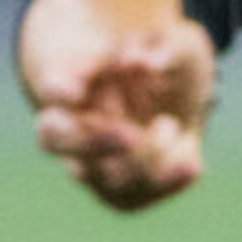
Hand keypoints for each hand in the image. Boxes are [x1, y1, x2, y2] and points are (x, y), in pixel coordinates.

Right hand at [23, 0, 216, 212]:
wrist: (178, 90)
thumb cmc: (167, 59)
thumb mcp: (178, 42)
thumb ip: (161, 48)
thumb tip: (137, 63)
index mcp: (75, 79)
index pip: (51, 86)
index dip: (57, 90)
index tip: (74, 90)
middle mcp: (73, 123)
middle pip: (55, 139)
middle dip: (92, 142)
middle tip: (131, 135)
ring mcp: (93, 158)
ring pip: (95, 177)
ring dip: (140, 160)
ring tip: (168, 123)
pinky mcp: (123, 186)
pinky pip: (131, 198)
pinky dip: (164, 182)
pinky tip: (190, 162)